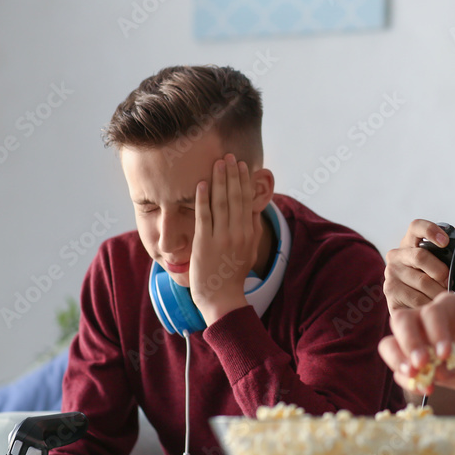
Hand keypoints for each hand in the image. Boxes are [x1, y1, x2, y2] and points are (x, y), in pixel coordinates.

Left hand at [190, 153, 261, 325]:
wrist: (221, 297)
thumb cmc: (233, 274)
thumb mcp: (249, 250)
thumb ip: (251, 229)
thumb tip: (252, 209)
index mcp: (249, 233)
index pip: (247, 200)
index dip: (244, 181)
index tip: (241, 165)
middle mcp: (237, 232)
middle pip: (235, 197)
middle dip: (232, 175)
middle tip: (229, 156)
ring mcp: (221, 238)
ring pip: (221, 203)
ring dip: (219, 181)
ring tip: (218, 163)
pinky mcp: (204, 243)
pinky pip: (204, 216)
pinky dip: (203, 199)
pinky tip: (202, 184)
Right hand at [378, 292, 454, 394]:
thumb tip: (440, 367)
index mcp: (449, 306)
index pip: (431, 313)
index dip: (434, 332)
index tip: (445, 354)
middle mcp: (429, 319)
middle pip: (402, 321)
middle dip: (408, 343)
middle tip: (420, 364)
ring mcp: (420, 340)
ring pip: (392, 343)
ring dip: (398, 361)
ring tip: (414, 377)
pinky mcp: (418, 362)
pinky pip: (400, 368)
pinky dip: (406, 380)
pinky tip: (423, 388)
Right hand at [383, 220, 451, 313]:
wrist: (413, 305)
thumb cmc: (429, 279)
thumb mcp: (438, 261)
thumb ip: (448, 248)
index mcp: (410, 242)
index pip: (416, 226)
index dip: (430, 231)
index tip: (445, 241)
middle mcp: (397, 255)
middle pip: (420, 256)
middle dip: (440, 271)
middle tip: (449, 282)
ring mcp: (391, 273)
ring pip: (421, 281)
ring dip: (438, 291)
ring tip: (445, 297)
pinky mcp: (390, 292)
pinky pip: (416, 298)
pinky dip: (430, 304)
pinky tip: (435, 306)